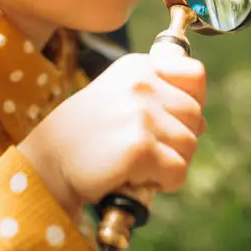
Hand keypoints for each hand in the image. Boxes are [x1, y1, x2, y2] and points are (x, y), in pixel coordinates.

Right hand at [18, 53, 205, 216]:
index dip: (192, 100)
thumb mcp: (118, 96)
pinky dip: (162, 183)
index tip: (173, 117)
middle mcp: (141, 84)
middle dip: (178, 139)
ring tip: (136, 162)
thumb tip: (201, 120)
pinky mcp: (140, 147)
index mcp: (137, 67)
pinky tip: (135, 176)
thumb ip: (158, 98)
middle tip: (145, 150)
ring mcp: (141, 114)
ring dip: (170, 162)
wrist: (48, 161)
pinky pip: (178, 172)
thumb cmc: (84, 133)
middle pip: (196, 115)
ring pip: (190, 145)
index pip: (195, 74)